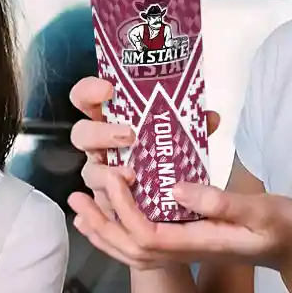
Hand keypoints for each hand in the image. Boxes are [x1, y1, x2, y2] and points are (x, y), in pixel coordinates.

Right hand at [68, 76, 220, 219]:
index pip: (86, 99)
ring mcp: (101, 174)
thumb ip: (195, 127)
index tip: (108, 89)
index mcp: (110, 121)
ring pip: (89, 172)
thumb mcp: (187, 139)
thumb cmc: (173, 157)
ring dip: (105, 173)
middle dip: (100, 133)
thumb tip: (210, 118)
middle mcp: (100, 146)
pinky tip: (125, 202)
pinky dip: (111, 202)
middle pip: (81, 135)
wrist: (183, 201)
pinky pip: (101, 203)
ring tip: (131, 176)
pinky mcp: (108, 202)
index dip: (89, 92)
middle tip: (129, 136)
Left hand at [69, 169, 291, 281]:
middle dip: (101, 223)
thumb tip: (176, 190)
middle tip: (77, 197)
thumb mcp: (264, 210)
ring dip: (104, 229)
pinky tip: (114, 213)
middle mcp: (188, 252)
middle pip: (130, 248)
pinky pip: (146, 245)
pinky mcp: (192, 244)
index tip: (115, 177)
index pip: (146, 235)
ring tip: (81, 207)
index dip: (123, 209)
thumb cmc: (291, 229)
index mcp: (201, 243)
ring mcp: (189, 251)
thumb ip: (221, 202)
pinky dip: (122, 232)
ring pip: (133, 251)